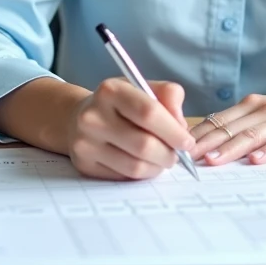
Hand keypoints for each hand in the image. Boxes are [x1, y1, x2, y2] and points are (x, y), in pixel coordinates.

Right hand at [66, 78, 195, 180]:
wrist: (78, 117)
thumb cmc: (119, 104)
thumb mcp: (142, 88)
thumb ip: (168, 95)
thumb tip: (181, 127)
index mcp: (110, 91)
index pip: (148, 112)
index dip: (173, 130)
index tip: (187, 142)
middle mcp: (93, 116)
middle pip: (144, 144)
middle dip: (168, 154)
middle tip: (177, 155)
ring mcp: (85, 143)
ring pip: (136, 166)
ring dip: (157, 167)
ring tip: (161, 159)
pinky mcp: (85, 165)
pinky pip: (124, 177)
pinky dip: (142, 174)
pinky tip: (144, 163)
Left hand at [189, 78, 265, 165]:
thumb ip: (246, 125)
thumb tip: (213, 142)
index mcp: (252, 105)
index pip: (218, 120)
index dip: (198, 135)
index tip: (177, 148)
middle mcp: (264, 108)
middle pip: (229, 127)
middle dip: (206, 143)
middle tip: (184, 158)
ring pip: (251, 134)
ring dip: (230, 148)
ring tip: (212, 161)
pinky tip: (256, 160)